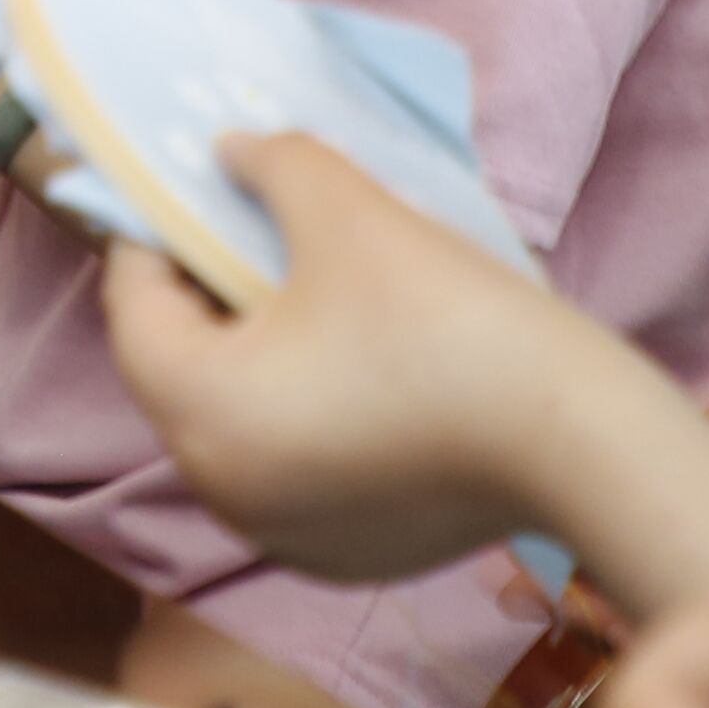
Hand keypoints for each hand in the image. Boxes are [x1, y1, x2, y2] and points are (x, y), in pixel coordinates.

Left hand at [93, 133, 645, 581]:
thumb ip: (274, 167)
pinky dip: (305, 419)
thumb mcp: (348, 213)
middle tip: (252, 234)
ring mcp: (281, 535)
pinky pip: (292, 471)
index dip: (154, 237)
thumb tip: (233, 152)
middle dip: (208, 298)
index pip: (133, 308)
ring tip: (311, 298)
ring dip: (256, 360)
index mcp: (199, 410)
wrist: (575, 440)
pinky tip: (361, 372)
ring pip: (236, 425)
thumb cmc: (447, 320)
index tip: (191, 191)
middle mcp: (220, 490)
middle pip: (179, 372)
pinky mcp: (342, 555)